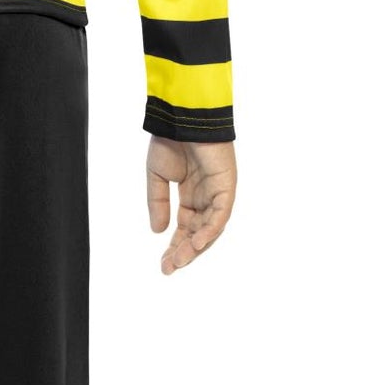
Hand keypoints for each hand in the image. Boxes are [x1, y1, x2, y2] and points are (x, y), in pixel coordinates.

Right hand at [146, 135, 236, 274]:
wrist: (181, 117)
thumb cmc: (170, 140)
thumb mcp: (157, 177)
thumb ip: (157, 203)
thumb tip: (158, 231)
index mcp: (191, 195)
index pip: (185, 228)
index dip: (174, 246)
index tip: (164, 264)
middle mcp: (206, 197)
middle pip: (197, 232)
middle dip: (183, 251)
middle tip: (169, 268)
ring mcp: (218, 192)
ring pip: (210, 228)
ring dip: (195, 246)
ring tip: (180, 260)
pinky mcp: (226, 186)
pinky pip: (220, 214)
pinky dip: (210, 229)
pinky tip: (197, 243)